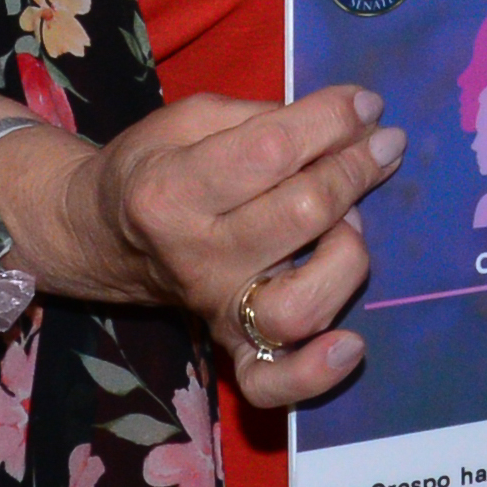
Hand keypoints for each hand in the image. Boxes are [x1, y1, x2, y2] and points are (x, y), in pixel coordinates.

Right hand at [26, 83, 402, 410]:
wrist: (104, 236)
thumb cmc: (154, 168)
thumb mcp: (187, 120)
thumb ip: (261, 116)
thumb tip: (346, 120)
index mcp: (171, 192)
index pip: (272, 153)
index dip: (332, 121)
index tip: (366, 104)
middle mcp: (196, 257)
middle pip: (301, 214)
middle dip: (356, 167)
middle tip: (382, 142)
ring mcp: (217, 309)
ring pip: (301, 303)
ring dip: (348, 252)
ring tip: (353, 220)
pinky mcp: (233, 345)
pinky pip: (272, 382)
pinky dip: (315, 374)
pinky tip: (351, 345)